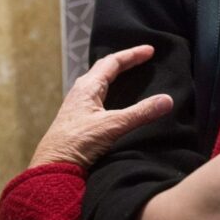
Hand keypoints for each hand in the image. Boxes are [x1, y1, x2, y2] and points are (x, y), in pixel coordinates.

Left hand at [29, 45, 172, 167]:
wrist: (51, 169)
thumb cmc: (77, 143)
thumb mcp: (112, 126)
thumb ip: (140, 113)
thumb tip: (168, 100)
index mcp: (87, 87)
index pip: (112, 62)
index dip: (132, 54)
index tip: (150, 50)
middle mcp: (80, 92)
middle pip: (104, 69)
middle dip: (124, 61)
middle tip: (142, 58)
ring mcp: (77, 106)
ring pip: (98, 82)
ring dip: (115, 75)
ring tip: (130, 74)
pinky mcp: (77, 119)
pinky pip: (97, 96)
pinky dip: (110, 91)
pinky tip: (114, 101)